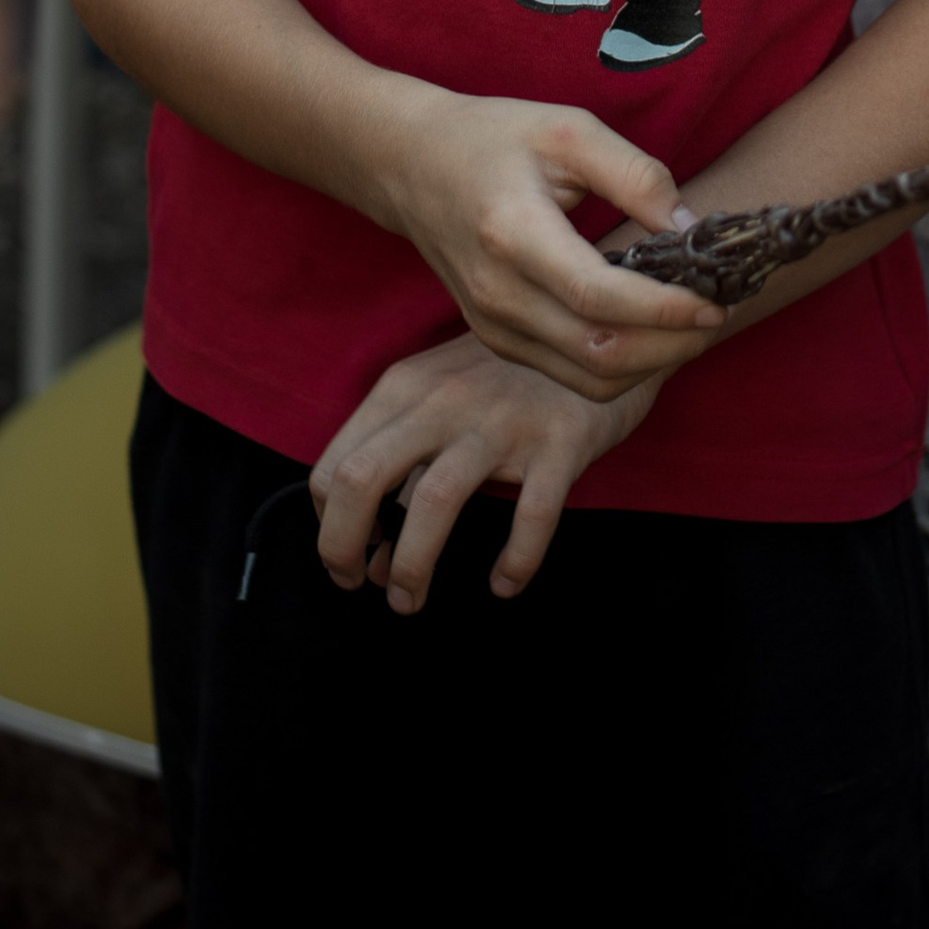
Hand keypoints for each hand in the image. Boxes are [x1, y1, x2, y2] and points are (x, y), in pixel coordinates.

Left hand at [310, 332, 661, 609]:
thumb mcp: (441, 394)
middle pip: (362, 478)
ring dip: (410, 567)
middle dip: (342, 548)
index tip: (352, 556)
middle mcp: (445, 400)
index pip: (335, 464)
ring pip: (432, 501)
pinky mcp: (560, 440)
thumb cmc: (509, 376)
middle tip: (359, 585)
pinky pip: (530, 516)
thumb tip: (372, 551)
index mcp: (406, 386)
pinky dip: (513, 561)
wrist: (601, 326)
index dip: (327, 525)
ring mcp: (503, 419)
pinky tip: (504, 583)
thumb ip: (403, 457)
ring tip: (410, 601)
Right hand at [361, 87, 724, 398]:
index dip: (663, 310)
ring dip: (651, 365)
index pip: (598, 297)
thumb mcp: (568, 130)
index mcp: (513, 233)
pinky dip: (620, 365)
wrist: (410, 164)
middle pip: (598, 351)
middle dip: (671, 346)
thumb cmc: (493, 138)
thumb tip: (690, 227)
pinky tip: (650, 332)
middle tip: (716, 316)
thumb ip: (635, 174)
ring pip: (588, 378)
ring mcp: (492, 324)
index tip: (713, 301)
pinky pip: (569, 374)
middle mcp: (498, 293)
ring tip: (691, 328)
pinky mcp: (496, 339)